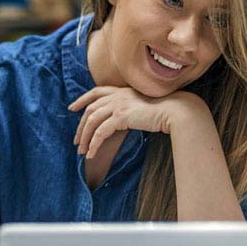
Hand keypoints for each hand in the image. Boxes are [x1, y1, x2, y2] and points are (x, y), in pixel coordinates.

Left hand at [68, 87, 208, 159]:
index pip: (95, 92)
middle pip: (90, 109)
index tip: (72, 108)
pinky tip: (92, 154)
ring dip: (85, 138)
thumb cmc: (163, 110)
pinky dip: (94, 144)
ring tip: (82, 152)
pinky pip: (100, 132)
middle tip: (76, 141)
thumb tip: (121, 120)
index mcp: (121, 91)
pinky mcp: (121, 117)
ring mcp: (118, 105)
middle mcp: (117, 95)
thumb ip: (129, 109)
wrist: (174, 110)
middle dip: (81, 126)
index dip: (82, 100)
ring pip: (92, 121)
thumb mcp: (142, 106)